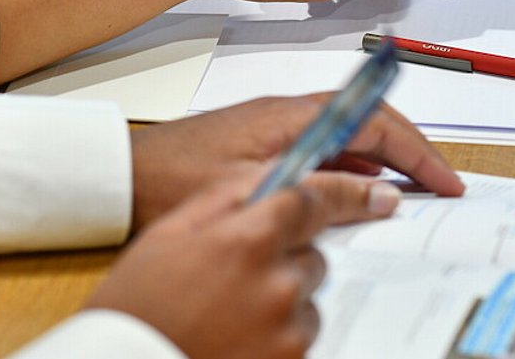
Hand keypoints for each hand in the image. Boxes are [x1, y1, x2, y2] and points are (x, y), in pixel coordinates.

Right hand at [87, 171, 394, 358]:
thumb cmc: (137, 302)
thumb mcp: (173, 231)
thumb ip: (233, 195)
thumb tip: (279, 173)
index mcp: (248, 238)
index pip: (318, 199)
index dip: (349, 193)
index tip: (377, 195)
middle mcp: (278, 281)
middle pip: (312, 252)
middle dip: (286, 255)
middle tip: (236, 273)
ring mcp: (287, 325)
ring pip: (307, 293)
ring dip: (282, 296)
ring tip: (230, 310)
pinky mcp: (292, 357)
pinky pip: (302, 330)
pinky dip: (280, 331)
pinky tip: (239, 334)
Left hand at [129, 94, 463, 230]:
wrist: (117, 177)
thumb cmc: (171, 182)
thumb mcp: (255, 195)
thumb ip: (320, 195)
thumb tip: (377, 198)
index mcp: (291, 115)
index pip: (375, 123)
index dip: (417, 152)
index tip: (442, 180)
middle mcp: (287, 113)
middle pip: (370, 124)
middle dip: (410, 153)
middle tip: (438, 185)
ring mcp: (275, 127)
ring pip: (349, 136)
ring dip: (383, 162)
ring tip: (409, 191)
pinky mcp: (262, 144)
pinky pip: (325, 148)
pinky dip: (353, 168)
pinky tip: (357, 193)